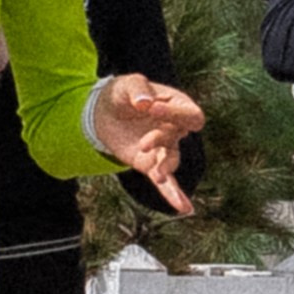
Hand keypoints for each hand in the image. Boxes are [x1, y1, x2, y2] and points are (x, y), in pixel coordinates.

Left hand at [91, 75, 203, 215]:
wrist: (103, 112)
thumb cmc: (121, 94)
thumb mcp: (127, 84)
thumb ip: (138, 89)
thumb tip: (145, 104)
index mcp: (177, 105)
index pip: (189, 114)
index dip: (174, 113)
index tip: (150, 107)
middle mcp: (175, 128)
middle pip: (180, 136)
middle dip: (162, 139)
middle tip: (143, 143)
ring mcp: (164, 148)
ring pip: (172, 159)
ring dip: (164, 166)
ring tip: (156, 173)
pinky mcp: (150, 164)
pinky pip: (166, 181)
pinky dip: (173, 194)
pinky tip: (184, 208)